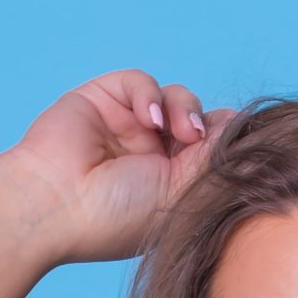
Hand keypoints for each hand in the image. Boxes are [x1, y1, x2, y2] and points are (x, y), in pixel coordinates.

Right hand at [5, 68, 232, 265]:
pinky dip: (149, 94)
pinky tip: (145, 118)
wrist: (55, 205)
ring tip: (179, 133)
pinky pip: (141, 82)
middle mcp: (152, 158)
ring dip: (183, 109)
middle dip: (208, 127)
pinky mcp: (104, 100)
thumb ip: (214, 161)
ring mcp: (127, 128)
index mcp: (172, 188)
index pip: (212, 153)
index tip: (240, 147)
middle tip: (200, 142)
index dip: (229, 143)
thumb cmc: (116, 216)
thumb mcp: (180, 194)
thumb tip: (243, 128)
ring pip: (175, 98)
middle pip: (200, 122)